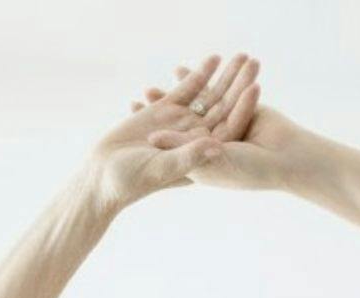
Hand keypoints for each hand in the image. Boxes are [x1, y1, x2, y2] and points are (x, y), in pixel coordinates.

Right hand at [85, 52, 260, 210]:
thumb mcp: (162, 169)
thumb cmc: (131, 181)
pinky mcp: (166, 111)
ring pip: (209, 96)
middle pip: (224, 107)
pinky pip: (187, 90)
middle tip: (254, 62)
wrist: (103, 175)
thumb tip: (217, 146)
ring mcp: (183, 123)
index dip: (243, 107)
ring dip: (225, 76)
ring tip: (242, 55)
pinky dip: (198, 74)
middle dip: (239, 85)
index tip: (256, 86)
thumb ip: (188, 157)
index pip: (229, 128)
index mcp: (203, 155)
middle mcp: (197, 138)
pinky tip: (214, 58)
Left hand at [131, 60, 309, 191]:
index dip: (150, 136)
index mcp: (199, 162)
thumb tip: (152, 137)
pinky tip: (187, 69)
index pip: (169, 149)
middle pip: (179, 127)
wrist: (287, 160)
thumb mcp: (209, 161)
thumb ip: (181, 148)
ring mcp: (224, 131)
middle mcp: (209, 146)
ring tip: (158, 81)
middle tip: (142, 95)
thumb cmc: (250, 170)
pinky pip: (216, 95)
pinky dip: (203, 82)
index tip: (131, 121)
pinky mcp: (238, 114)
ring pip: (197, 109)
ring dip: (180, 95)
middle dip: (160, 112)